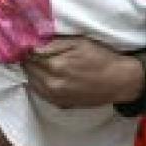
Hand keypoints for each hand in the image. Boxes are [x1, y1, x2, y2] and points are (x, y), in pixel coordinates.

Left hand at [21, 36, 144, 108]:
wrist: (119, 82)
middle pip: (28, 69)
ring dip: (33, 71)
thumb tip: (32, 44)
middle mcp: (52, 83)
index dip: (27, 47)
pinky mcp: (59, 104)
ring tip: (41, 62)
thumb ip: (54, 44)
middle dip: (29, 58)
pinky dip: (39, 82)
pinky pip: (40, 92)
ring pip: (31, 81)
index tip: (27, 41)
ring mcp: (55, 96)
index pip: (29, 55)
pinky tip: (48, 74)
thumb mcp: (80, 42)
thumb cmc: (101, 58)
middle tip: (33, 50)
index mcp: (55, 65)